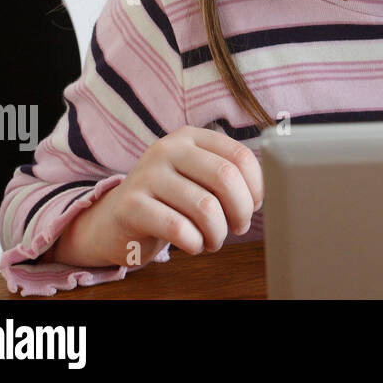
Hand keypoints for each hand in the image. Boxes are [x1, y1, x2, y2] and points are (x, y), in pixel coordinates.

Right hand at [51, 126, 262, 267]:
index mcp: (191, 137)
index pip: (239, 156)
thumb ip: (228, 175)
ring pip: (205, 206)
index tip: (255, 205)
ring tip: (213, 240)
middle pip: (225, 177)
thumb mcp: (198, 177)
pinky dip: (194, 242)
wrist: (114, 221)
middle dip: (241, 210)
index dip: (256, 186)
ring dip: (218, 232)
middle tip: (238, 227)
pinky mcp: (129, 205)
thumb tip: (269, 191)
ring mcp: (146, 175)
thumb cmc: (169, 201)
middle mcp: (167, 149)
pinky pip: (178, 228)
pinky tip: (193, 244)